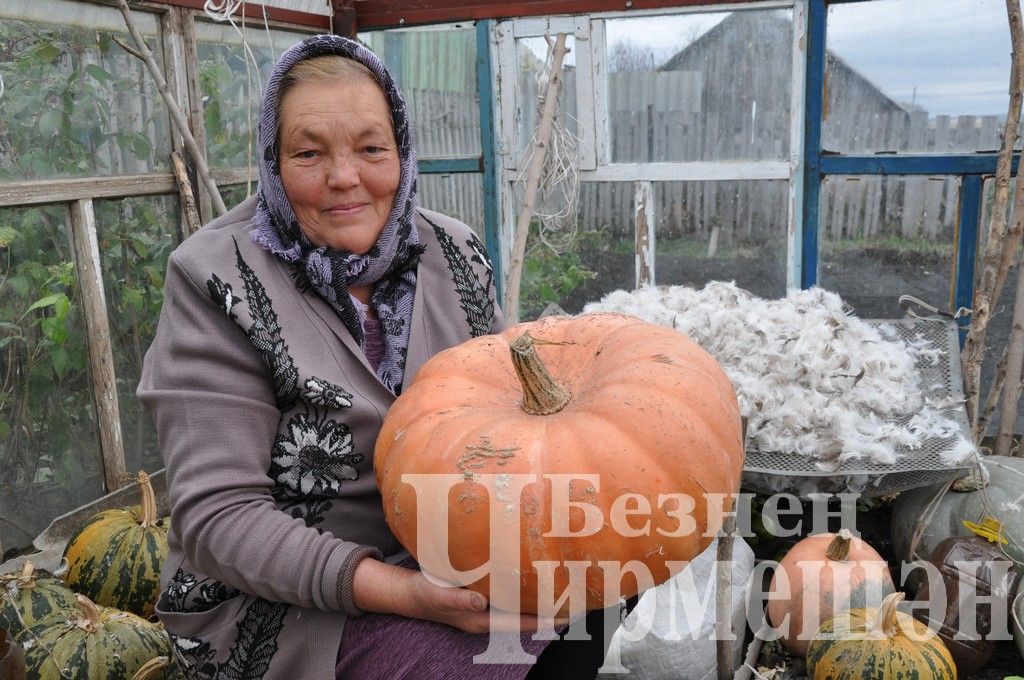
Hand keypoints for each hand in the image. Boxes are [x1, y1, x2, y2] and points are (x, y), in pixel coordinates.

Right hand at [402, 570, 564, 633]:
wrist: (409, 592)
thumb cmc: (424, 595)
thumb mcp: (438, 595)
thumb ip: (458, 598)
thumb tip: (481, 600)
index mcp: (480, 620)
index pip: (520, 623)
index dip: (544, 619)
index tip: (566, 615)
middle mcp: (487, 615)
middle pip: (524, 616)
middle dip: (548, 609)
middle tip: (574, 598)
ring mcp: (484, 606)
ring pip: (518, 605)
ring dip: (537, 598)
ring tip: (561, 587)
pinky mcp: (480, 593)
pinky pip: (507, 593)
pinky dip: (523, 587)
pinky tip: (532, 575)